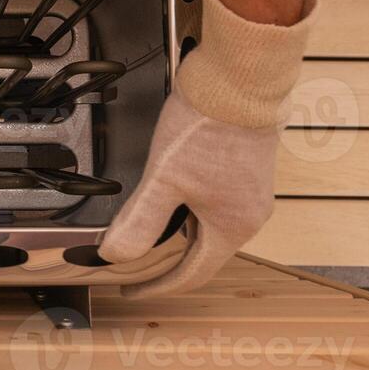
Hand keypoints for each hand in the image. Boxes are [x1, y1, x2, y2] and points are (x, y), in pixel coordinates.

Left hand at [98, 0, 318, 297]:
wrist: (238, 80)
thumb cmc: (206, 127)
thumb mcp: (164, 178)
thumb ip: (140, 221)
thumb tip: (116, 256)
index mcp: (232, 227)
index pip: (192, 274)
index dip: (158, 286)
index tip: (132, 289)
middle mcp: (250, 215)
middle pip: (204, 254)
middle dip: (168, 262)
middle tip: (135, 265)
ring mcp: (252, 192)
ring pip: (210, 228)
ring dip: (179, 236)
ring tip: (148, 235)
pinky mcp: (248, 170)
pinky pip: (218, 206)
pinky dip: (191, 212)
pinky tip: (174, 200)